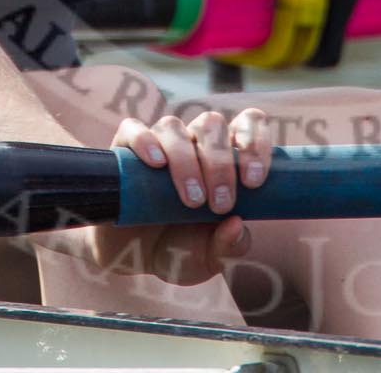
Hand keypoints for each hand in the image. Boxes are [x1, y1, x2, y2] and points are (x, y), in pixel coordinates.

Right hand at [39, 109, 272, 285]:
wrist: (129, 257)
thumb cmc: (178, 249)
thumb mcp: (209, 258)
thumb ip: (228, 247)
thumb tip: (236, 226)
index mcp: (224, 155)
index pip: (248, 123)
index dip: (255, 143)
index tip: (254, 181)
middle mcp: (193, 141)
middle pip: (212, 125)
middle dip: (221, 164)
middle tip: (221, 204)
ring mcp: (159, 142)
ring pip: (174, 127)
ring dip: (187, 162)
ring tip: (191, 200)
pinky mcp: (125, 149)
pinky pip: (133, 129)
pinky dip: (146, 142)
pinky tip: (156, 164)